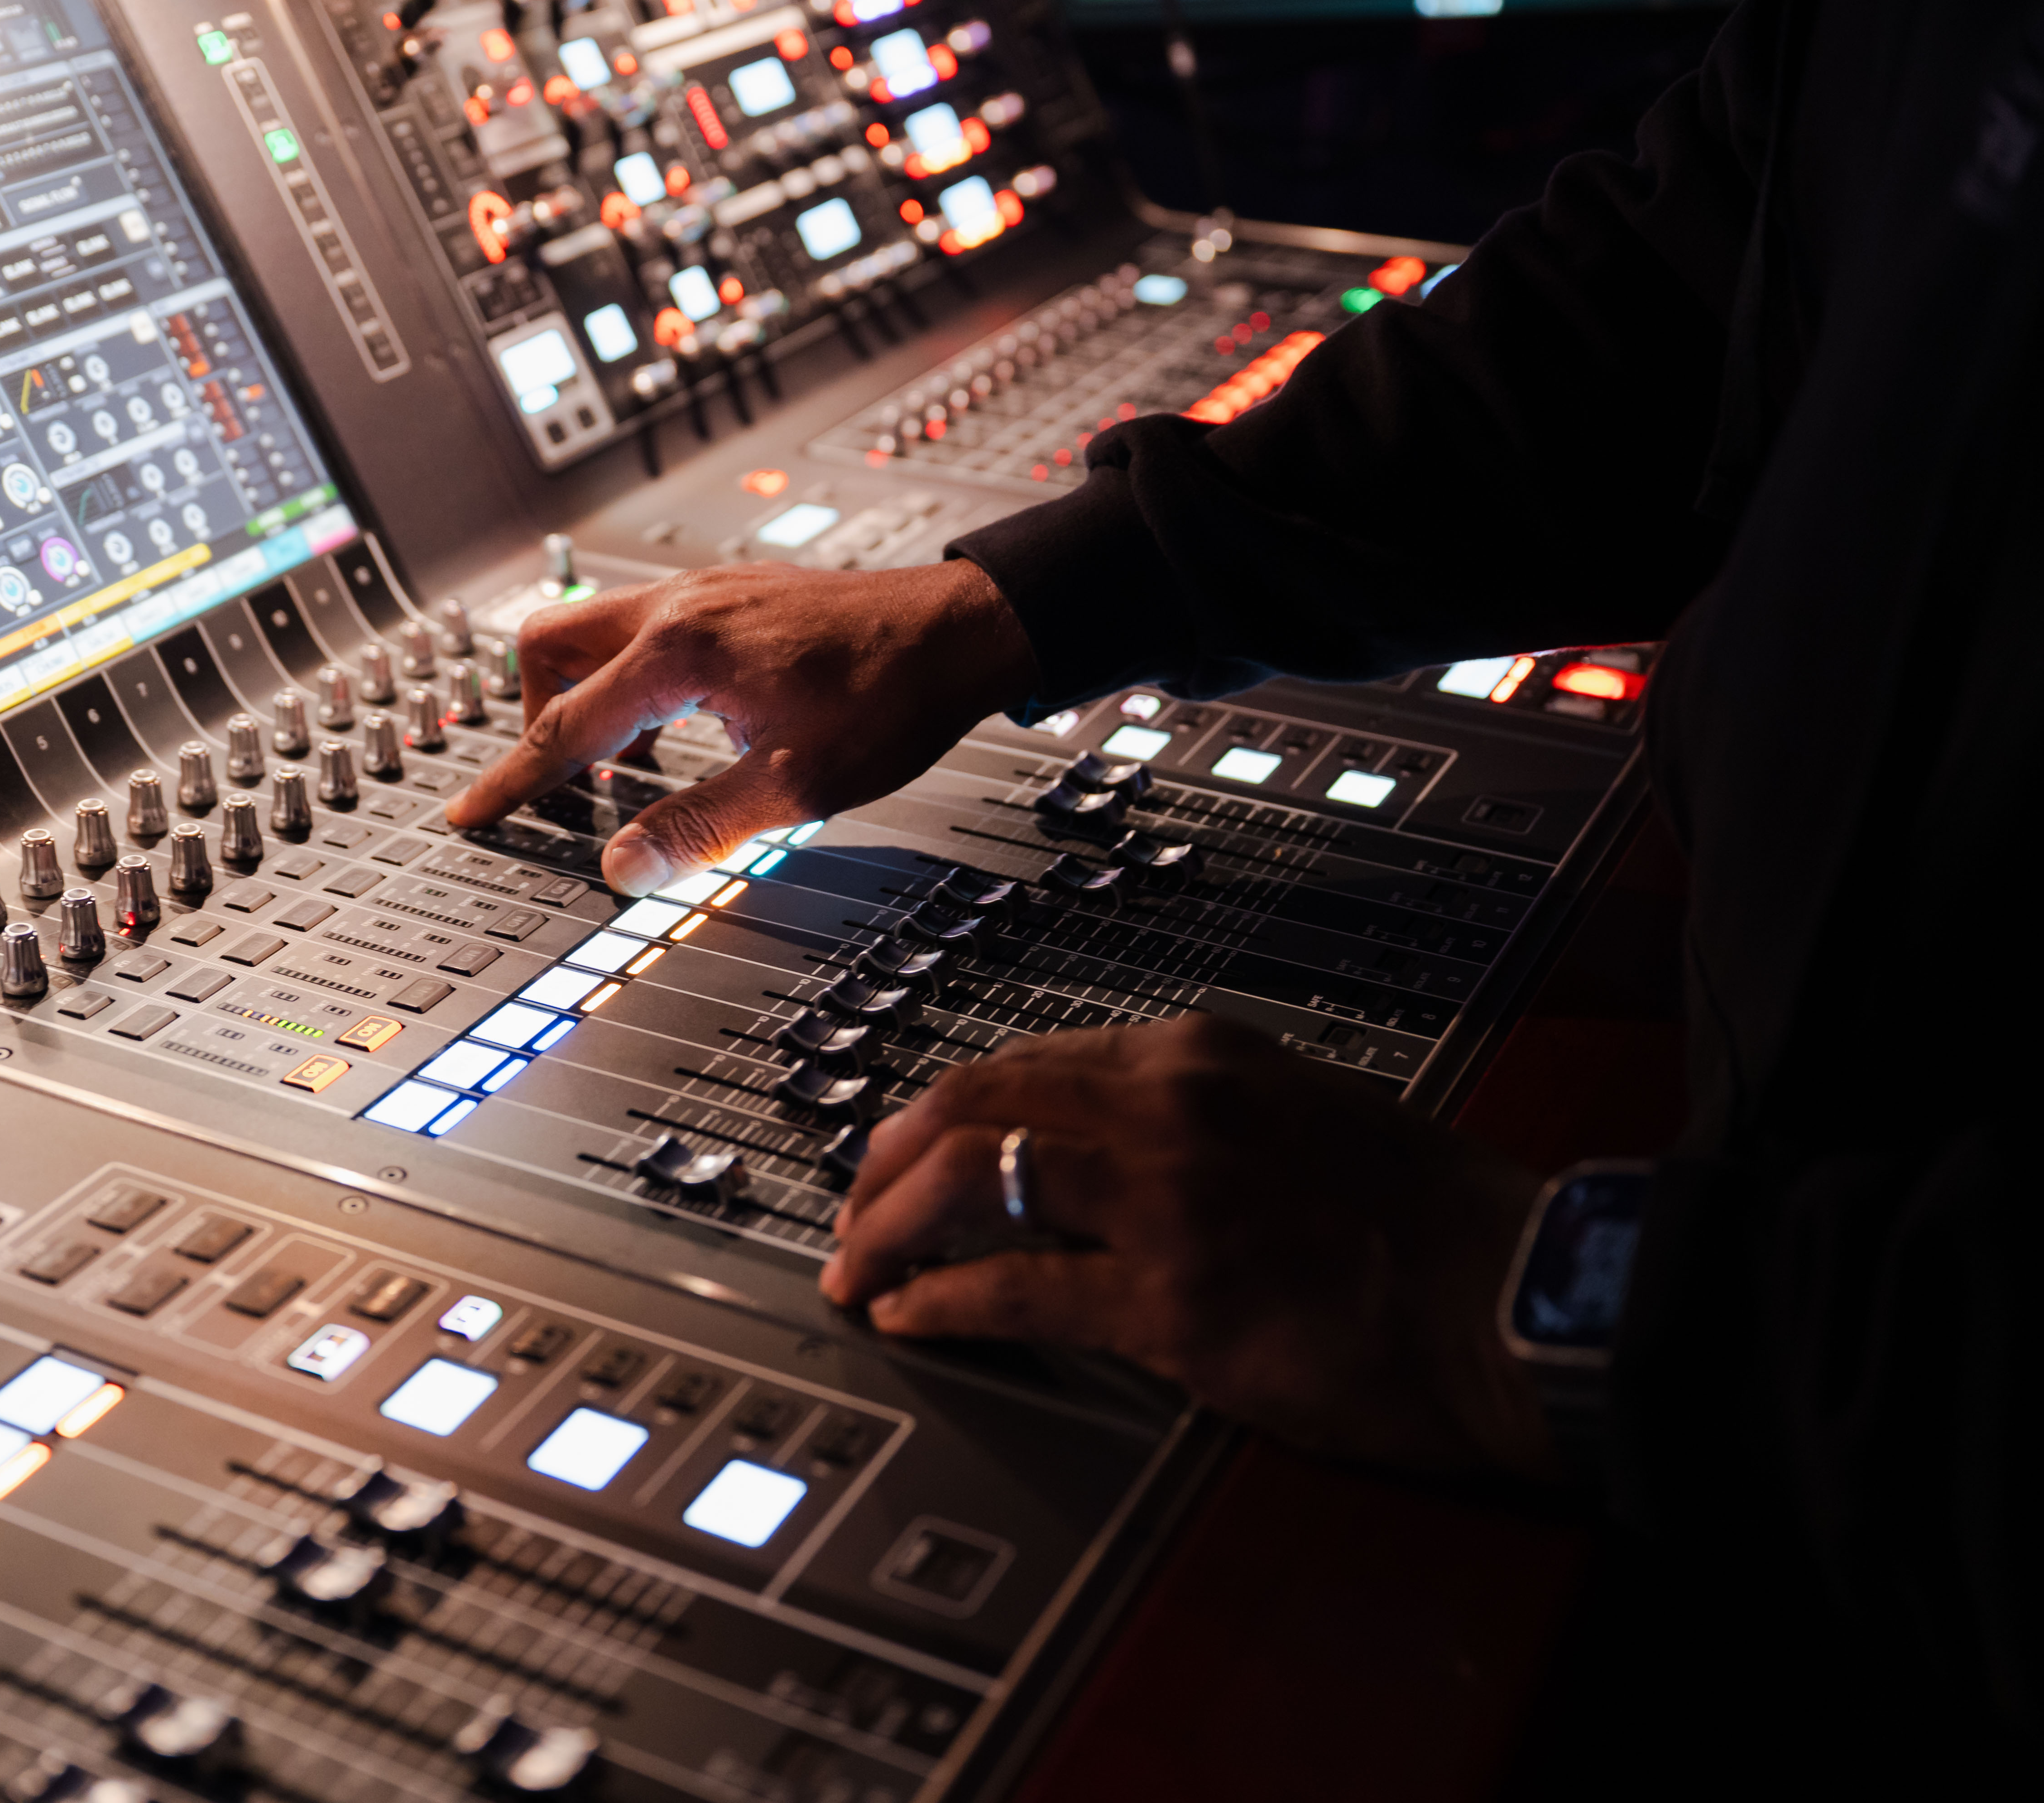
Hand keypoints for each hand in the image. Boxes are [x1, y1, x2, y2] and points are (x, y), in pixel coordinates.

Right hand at [441, 558, 1035, 896]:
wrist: (963, 628)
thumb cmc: (894, 693)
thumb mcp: (797, 785)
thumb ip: (700, 827)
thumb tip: (624, 869)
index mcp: (681, 650)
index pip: (565, 725)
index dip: (512, 780)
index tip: (471, 813)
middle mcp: (680, 606)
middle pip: (547, 649)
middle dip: (532, 719)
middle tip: (556, 784)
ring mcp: (702, 593)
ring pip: (591, 633)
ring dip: (585, 699)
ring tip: (620, 771)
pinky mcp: (728, 596)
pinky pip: (640, 633)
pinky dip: (631, 683)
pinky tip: (674, 734)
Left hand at [820, 1014, 1559, 1479]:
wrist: (1521, 1296)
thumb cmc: (1429, 1220)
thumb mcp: (1306, 1110)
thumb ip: (1201, 1112)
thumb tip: (1106, 1143)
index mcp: (1201, 1054)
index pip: (1025, 1062)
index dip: (943, 1112)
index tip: (902, 1152)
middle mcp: (1171, 1105)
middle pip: (973, 1103)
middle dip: (887, 1159)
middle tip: (849, 1209)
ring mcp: (1166, 1199)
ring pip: (972, 1180)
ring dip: (890, 1226)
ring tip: (855, 1267)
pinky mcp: (1173, 1299)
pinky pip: (1014, 1287)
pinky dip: (941, 1300)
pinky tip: (910, 1316)